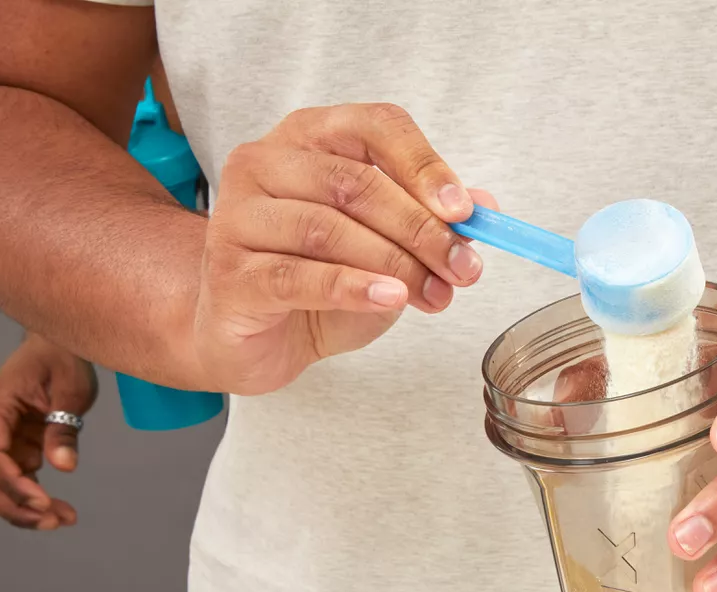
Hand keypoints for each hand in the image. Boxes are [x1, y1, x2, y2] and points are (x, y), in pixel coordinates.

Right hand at [0, 333, 97, 529]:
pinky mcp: (14, 448)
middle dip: (15, 507)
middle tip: (53, 521)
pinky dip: (33, 497)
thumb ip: (63, 427)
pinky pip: (15, 480)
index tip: (44, 503)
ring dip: (24, 508)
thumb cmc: (62, 358)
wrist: (58, 345)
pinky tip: (59, 509)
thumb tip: (63, 466)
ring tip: (63, 519)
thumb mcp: (71, 388)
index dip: (15, 485)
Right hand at [196, 103, 495, 393]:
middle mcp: (265, 164)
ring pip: (328, 230)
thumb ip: (430, 221)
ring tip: (436, 294)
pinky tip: (390, 298)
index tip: (463, 210)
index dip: (423, 165)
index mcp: (308, 137)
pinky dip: (353, 287)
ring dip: (395, 264)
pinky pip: (299, 276)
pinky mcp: (231, 274)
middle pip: (355, 183)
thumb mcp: (385, 245)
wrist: (257, 338)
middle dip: (421, 229)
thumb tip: (485, 208)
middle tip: (463, 267)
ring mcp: (239, 217)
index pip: (373, 126)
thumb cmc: (318, 281)